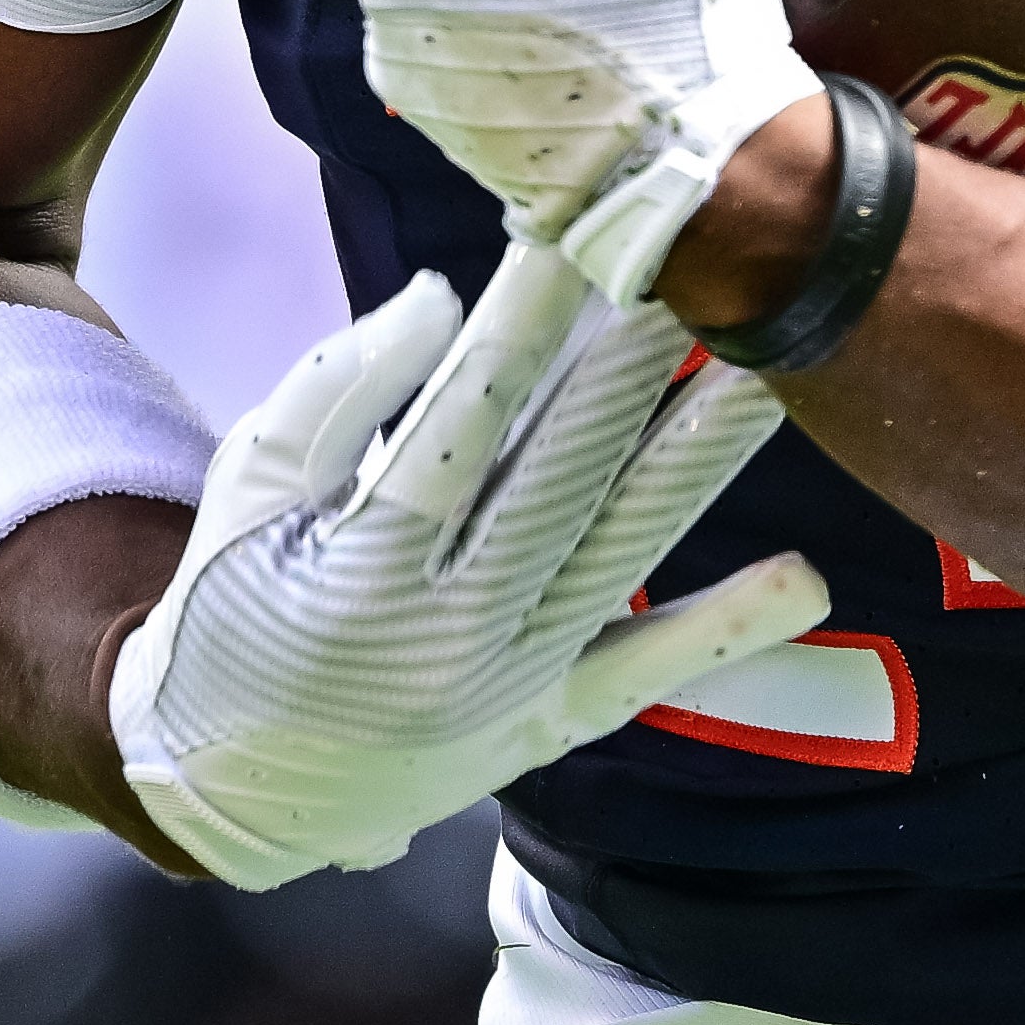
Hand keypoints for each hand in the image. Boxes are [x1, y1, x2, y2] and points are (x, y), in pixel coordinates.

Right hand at [109, 238, 825, 887]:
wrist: (220, 789)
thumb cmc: (225, 609)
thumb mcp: (247, 491)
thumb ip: (340, 390)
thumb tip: (446, 297)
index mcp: (363, 568)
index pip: (463, 421)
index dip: (525, 323)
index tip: (576, 234)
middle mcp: (449, 634)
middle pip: (562, 479)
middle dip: (629, 368)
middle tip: (693, 272)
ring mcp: (509, 686)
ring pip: (623, 554)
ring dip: (700, 460)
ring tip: (769, 373)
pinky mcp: (546, 726)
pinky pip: (645, 675)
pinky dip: (724, 631)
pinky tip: (804, 578)